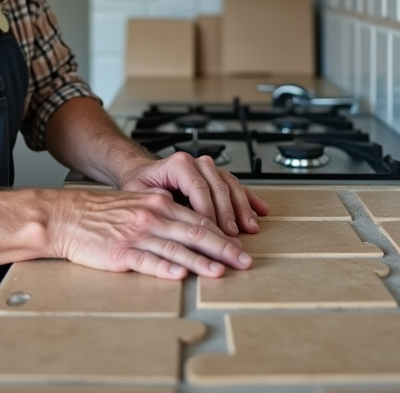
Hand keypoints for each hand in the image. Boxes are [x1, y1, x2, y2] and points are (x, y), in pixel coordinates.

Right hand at [49, 189, 253, 279]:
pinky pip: (146, 260)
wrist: (65, 216)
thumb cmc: (99, 214)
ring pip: (176, 247)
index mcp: (158, 203)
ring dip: (201, 261)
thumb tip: (191, 230)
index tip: (240, 246)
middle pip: (195, 231)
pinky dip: (164, 267)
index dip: (223, 234)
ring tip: (220, 271)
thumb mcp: (137, 205)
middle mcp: (151, 216)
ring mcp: (136, 234)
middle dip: (224, 248)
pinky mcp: (119, 252)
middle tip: (244, 261)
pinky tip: (179, 274)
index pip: (199, 218)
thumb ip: (163, 215)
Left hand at [119, 153, 269, 237]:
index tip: (214, 231)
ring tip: (250, 227)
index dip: (209, 210)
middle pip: (218, 187)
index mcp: (178, 164)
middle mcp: (197, 163)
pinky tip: (260, 211)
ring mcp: (209, 169)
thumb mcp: (138, 193)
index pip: (198, 187)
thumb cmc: (140, 184)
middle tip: (233, 235)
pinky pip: (237, 186)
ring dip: (243, 208)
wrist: (144, 173)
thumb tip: (173, 219)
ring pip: (231, 186)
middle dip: (228, 213)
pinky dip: (250, 199)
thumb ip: (155, 203)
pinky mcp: (217, 177)